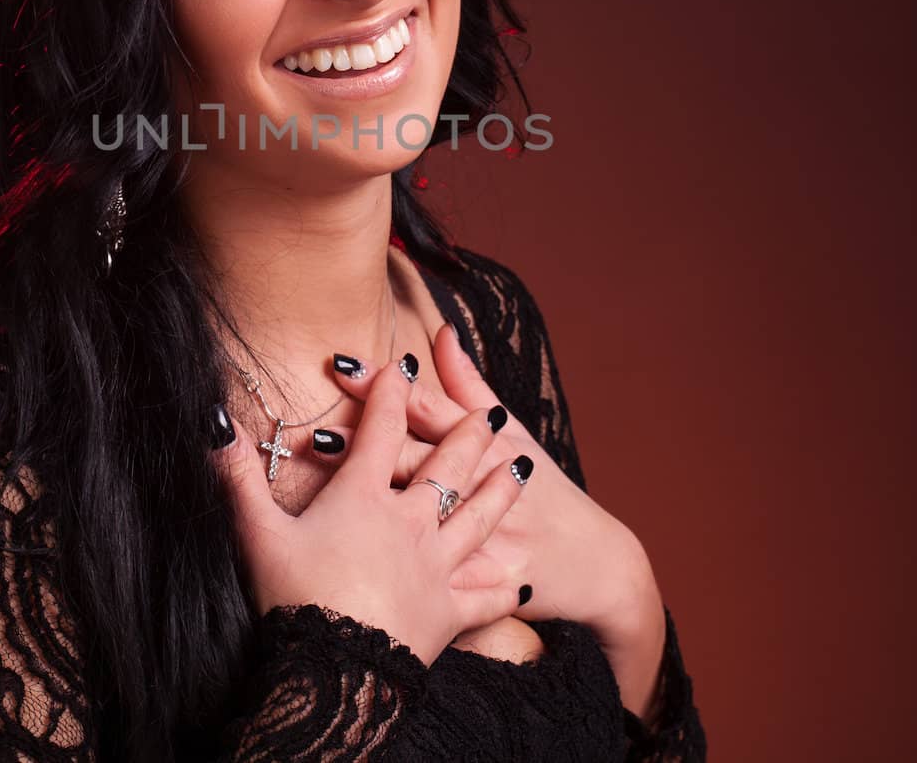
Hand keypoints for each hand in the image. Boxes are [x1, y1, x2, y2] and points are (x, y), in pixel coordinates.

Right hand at [209, 348, 532, 666]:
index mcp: (363, 498)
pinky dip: (503, 589)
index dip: (391, 393)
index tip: (403, 364)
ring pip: (479, 519)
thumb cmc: (294, 599)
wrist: (336, 675)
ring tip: (521, 468)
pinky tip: (520, 585)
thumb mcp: (258, 534)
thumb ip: (238, 477)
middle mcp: (409, 523)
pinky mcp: (449, 612)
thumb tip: (214, 424)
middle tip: (489, 412)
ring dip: (500, 491)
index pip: (381, 431)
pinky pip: (485, 597)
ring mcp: (436, 567)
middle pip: (447, 467)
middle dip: (467, 434)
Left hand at [309, 326, 664, 661]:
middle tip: (315, 427)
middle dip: (367, 443)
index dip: (386, 388)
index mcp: (489, 444)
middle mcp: (484, 485)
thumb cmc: (547, 491)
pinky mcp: (487, 584)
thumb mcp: (517, 433)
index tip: (342, 366)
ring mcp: (487, 536)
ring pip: (420, 517)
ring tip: (323, 489)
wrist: (601, 565)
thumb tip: (441, 331)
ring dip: (374, 501)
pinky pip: (441, 580)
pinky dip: (406, 575)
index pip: (429, 409)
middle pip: (417, 459)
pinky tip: (363, 571)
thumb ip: (470, 384)